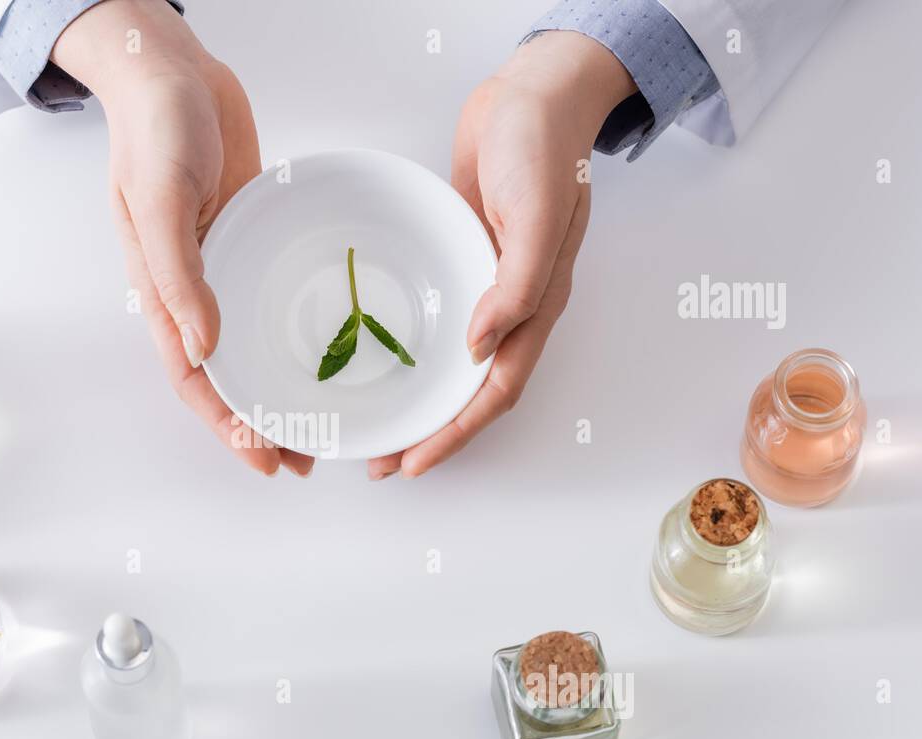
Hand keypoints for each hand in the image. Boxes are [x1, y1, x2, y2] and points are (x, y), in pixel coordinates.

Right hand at [54, 0, 312, 476]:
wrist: (174, 69)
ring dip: (280, 386)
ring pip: (252, 346)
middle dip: (260, 424)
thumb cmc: (156, 129)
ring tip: (319, 423)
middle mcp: (194, 289)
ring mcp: (225, 266)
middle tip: (307, 458)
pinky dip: (290, 332)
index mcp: (161, 291)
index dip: (227, 425)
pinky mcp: (251, 238)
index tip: (265, 460)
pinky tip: (324, 346)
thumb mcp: (161, 199)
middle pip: (227, 375)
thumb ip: (179, 273)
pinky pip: (272, 299)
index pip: (193, 378)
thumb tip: (203, 347)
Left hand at [368, 31, 635, 479]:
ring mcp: (484, 284)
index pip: (497, 388)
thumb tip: (480, 348)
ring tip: (379, 423)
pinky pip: (438, 320)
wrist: (529, 93)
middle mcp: (511, 304)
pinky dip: (416, 349)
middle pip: (471, 388)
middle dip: (432, 431)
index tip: (416, 461)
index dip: (457, 431)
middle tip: (383, 461)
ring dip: (421, 399)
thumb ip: (516, 284)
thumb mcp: (537, 215)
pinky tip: (385, 357)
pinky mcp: (461, 259)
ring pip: (453, 362)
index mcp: (537, 303)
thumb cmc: (542, 147)